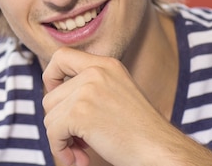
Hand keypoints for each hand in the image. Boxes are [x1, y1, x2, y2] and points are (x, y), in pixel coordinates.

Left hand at [42, 47, 175, 165]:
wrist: (163, 151)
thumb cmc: (142, 132)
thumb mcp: (116, 94)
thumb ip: (90, 88)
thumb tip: (52, 99)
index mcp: (106, 65)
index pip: (61, 56)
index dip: (50, 77)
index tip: (58, 101)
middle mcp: (96, 72)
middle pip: (51, 96)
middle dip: (59, 122)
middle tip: (79, 142)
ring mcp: (87, 91)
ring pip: (49, 116)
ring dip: (61, 139)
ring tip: (81, 152)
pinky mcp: (80, 113)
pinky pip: (52, 132)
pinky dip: (60, 149)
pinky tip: (80, 160)